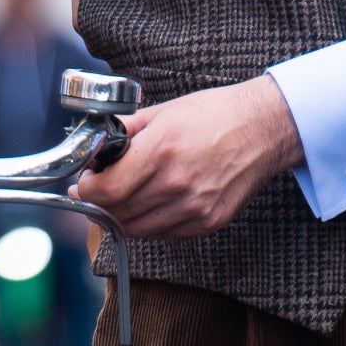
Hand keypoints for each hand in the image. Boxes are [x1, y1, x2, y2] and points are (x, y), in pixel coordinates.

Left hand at [71, 76, 302, 238]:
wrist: (261, 130)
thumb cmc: (213, 115)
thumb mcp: (162, 112)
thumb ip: (125, 131)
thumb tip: (96, 146)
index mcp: (161, 151)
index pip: (107, 190)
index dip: (88, 191)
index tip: (85, 184)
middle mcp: (176, 185)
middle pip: (119, 213)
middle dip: (101, 204)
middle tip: (98, 190)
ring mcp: (193, 208)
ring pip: (139, 229)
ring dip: (123, 217)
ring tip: (122, 198)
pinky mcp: (207, 223)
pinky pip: (164, 233)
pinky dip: (149, 223)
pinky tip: (150, 204)